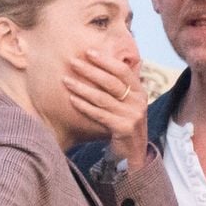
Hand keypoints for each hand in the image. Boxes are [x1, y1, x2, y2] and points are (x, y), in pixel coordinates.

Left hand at [64, 50, 147, 169]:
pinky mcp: (123, 128)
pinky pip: (99, 114)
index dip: (105, 60)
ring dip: (82, 88)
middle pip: (111, 82)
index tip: (88, 52)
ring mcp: (132, 116)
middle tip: (72, 62)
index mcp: (139, 92)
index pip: (122, 71)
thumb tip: (117, 63)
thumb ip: (122, 87)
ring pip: (102, 98)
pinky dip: (84, 106)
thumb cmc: (125, 125)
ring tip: (66, 80)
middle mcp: (138, 102)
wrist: (133, 154)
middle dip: (90, 70)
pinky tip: (72, 99)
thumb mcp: (128, 104)